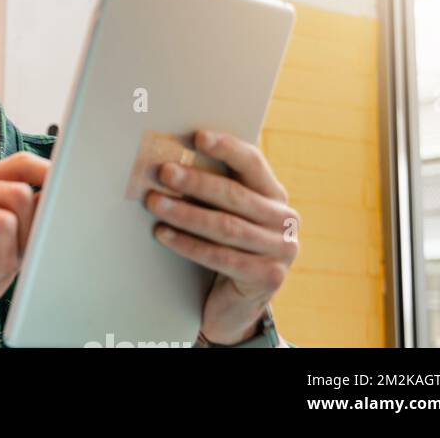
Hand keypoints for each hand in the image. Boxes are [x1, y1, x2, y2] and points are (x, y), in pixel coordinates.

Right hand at [0, 153, 49, 346]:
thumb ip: (27, 223)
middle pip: (18, 194)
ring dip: (2, 262)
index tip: (68, 200)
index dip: (49, 177)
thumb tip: (58, 193)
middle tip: (2, 267)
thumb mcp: (7, 252)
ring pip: (2, 221)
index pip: (20, 165)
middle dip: (24, 241)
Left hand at [145, 130, 298, 343]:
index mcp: (275, 196)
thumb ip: (214, 190)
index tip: (197, 137)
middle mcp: (285, 221)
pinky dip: (188, 244)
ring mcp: (281, 250)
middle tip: (163, 171)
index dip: (226, 148)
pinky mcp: (268, 277)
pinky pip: (221, 256)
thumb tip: (173, 156)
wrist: (237, 304)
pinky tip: (163, 234)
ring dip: (186, 213)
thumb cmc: (225, 248)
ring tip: (154, 202)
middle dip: (196, 182)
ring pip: (226, 226)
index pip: (253, 164)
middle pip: (235, 195)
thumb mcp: (226, 215)